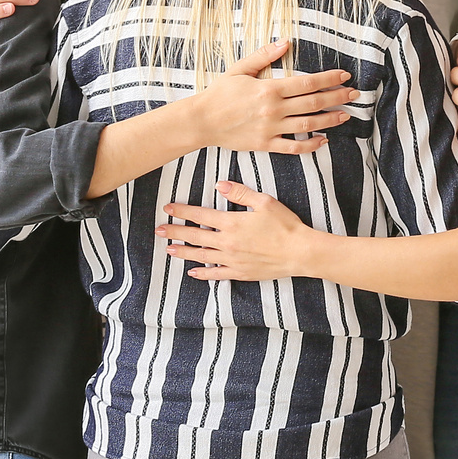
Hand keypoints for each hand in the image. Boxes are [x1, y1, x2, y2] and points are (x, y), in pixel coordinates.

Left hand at [158, 181, 314, 281]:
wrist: (299, 252)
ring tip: (168, 249)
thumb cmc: (285, 225)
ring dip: (183, 252)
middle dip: (174, 232)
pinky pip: (216, 274)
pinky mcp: (239, 272)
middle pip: (195, 236)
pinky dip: (202, 273)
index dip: (182, 211)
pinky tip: (192, 272)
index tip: (168, 209)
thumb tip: (219, 185)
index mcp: (232, 223)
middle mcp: (227, 242)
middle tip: (158, 230)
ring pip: (201, 255)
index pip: (200, 215)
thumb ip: (240, 193)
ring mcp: (232, 260)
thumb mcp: (264, 202)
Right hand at [190, 42, 356, 154]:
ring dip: (330, 120)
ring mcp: (271, 128)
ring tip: (346, 115)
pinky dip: (310, 144)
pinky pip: (293, 147)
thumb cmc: (220, 93)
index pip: (307, 83)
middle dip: (337, 97)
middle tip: (354, 94)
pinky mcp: (266, 144)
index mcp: (269, 88)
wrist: (202, 121)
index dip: (329, 79)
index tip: (344, 76)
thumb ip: (264, 56)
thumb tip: (286, 42)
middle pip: (313, 103)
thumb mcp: (241, 69)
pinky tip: (323, 140)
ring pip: (308, 124)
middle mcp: (273, 109)